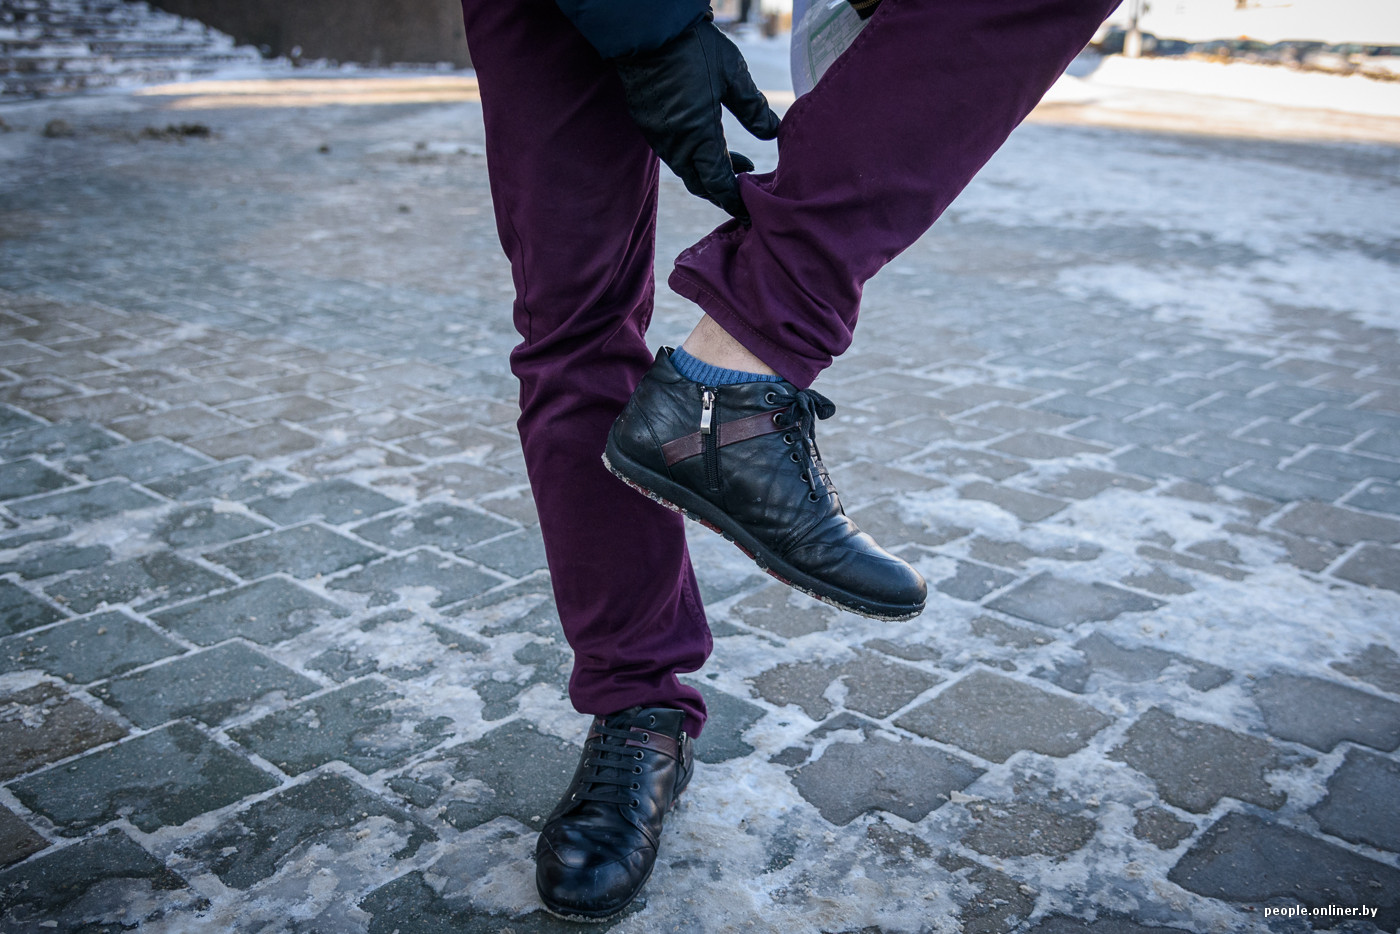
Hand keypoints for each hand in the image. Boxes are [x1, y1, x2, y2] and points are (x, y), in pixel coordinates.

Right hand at [613, 20, 780, 222]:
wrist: (646, 30)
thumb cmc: (693, 49)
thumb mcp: (733, 74)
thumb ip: (753, 108)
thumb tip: (772, 132)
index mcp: (698, 137)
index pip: (718, 185)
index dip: (734, 201)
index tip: (749, 210)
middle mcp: (675, 144)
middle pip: (700, 184)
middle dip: (722, 191)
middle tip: (744, 187)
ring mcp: (658, 135)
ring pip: (685, 169)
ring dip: (708, 172)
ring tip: (734, 162)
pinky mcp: (647, 123)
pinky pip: (672, 153)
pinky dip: (693, 157)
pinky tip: (706, 141)